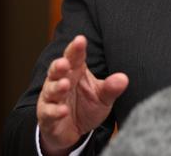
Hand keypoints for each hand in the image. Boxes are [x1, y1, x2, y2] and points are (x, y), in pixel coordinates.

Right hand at [36, 35, 128, 154]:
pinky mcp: (46, 116)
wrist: (72, 131)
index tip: (80, 39)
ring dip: (57, 87)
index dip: (76, 48)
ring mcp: (51, 98)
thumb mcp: (102, 97)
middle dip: (59, 65)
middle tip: (65, 62)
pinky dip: (55, 111)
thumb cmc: (87, 106)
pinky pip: (48, 112)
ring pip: (50, 89)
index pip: (75, 57)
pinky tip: (63, 111)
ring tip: (64, 85)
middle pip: (57, 70)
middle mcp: (60, 81)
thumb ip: (111, 88)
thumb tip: (124, 78)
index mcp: (75, 71)